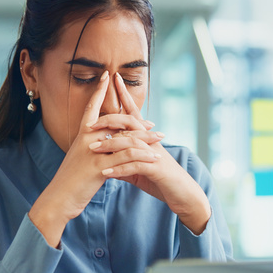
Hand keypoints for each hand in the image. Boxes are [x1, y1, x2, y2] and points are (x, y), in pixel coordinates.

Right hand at [28, 71, 164, 245]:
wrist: (58, 199)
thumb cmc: (70, 181)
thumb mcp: (80, 159)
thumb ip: (92, 148)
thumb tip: (104, 142)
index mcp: (82, 135)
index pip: (92, 108)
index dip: (100, 91)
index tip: (108, 75)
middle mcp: (87, 139)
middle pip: (116, 122)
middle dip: (137, 121)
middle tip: (153, 124)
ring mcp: (93, 153)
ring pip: (125, 139)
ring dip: (146, 138)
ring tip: (160, 138)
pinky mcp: (99, 168)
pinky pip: (126, 158)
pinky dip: (143, 156)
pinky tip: (154, 158)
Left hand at [87, 72, 211, 234]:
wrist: (183, 194)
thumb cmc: (161, 179)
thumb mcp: (138, 169)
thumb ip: (123, 161)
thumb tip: (105, 161)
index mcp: (146, 138)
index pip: (133, 113)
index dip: (124, 95)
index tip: (113, 79)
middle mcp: (150, 141)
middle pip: (129, 123)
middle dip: (109, 120)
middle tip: (90, 124)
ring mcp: (153, 153)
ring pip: (130, 143)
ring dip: (110, 145)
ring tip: (92, 149)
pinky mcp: (156, 168)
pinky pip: (135, 165)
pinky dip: (119, 169)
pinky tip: (106, 173)